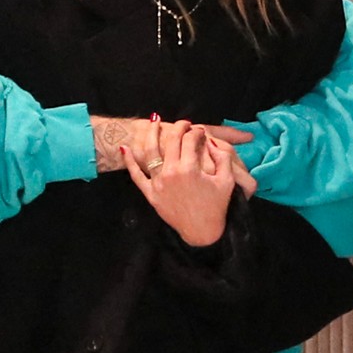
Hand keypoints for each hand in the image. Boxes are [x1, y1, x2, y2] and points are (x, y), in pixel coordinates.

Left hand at [122, 118, 242, 246]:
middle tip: (184, 124)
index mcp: (190, 169)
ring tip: (154, 121)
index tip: (200, 131)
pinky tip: (125, 148)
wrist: (202, 232)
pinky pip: (136, 176)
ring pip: (151, 152)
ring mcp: (158, 183)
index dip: (196, 132)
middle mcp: (171, 173)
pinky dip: (129, 162)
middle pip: (171, 141)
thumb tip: (211, 141)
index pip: (190, 140)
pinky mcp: (150, 194)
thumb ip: (223, 157)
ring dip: (151, 133)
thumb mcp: (227, 181)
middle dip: (179, 127)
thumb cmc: (216, 206)